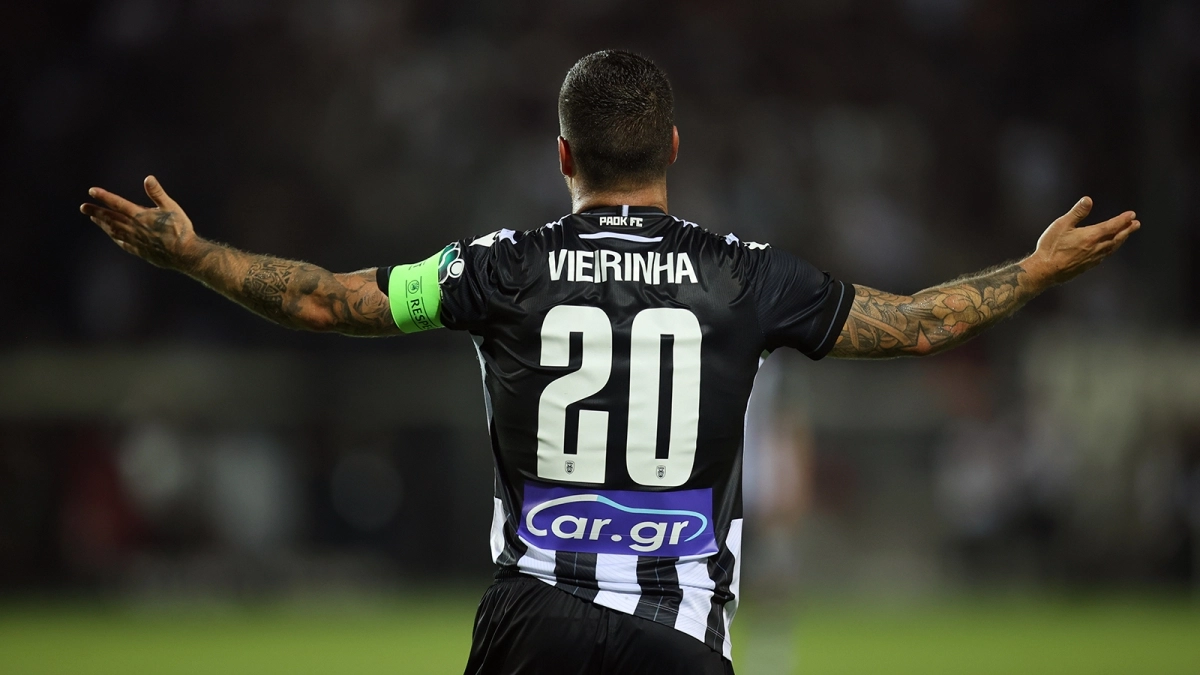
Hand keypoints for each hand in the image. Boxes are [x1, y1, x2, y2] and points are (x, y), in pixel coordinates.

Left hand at [80, 176, 198, 268]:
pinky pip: (122, 242)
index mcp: (140, 215)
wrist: (184, 253)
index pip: (118, 203)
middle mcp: (134, 228)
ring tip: (94, 218)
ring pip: (113, 230)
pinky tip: (112, 235)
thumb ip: (157, 193)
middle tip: (83, 207)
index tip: (92, 191)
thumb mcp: (171, 207)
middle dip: (96, 211)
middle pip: (110, 218)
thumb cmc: (180, 229)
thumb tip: (148, 178)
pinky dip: (114, 237)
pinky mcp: (139, 250)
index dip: (104, 196)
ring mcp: (135, 240)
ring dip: (102, 224)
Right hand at [1024, 197, 1139, 286]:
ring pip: (1112, 247)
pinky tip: (1109, 249)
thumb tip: (1088, 200)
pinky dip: (1111, 249)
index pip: (1112, 226)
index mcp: (1091, 236)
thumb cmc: (1051, 247)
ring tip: (1126, 235)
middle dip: (1127, 230)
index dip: (1123, 220)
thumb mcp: (1061, 225)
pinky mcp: (1087, 266)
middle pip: (1116, 237)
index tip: (1132, 215)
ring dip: (1121, 240)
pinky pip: (1104, 256)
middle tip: (1136, 224)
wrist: (1045, 270)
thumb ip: (1076, 213)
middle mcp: (1096, 247)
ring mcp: (1093, 258)